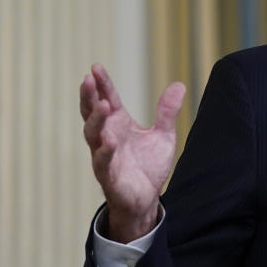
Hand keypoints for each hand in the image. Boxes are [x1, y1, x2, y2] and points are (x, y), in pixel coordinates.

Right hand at [80, 63, 185, 241]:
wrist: (146, 199)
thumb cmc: (148, 165)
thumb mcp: (163, 135)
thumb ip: (167, 111)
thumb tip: (179, 85)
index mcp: (118, 124)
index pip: (107, 99)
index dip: (102, 84)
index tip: (96, 67)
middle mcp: (107, 137)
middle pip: (92, 113)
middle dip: (89, 97)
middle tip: (88, 79)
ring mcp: (105, 156)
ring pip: (93, 135)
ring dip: (95, 119)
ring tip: (101, 104)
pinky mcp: (108, 175)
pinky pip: (102, 162)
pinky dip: (105, 151)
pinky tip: (110, 140)